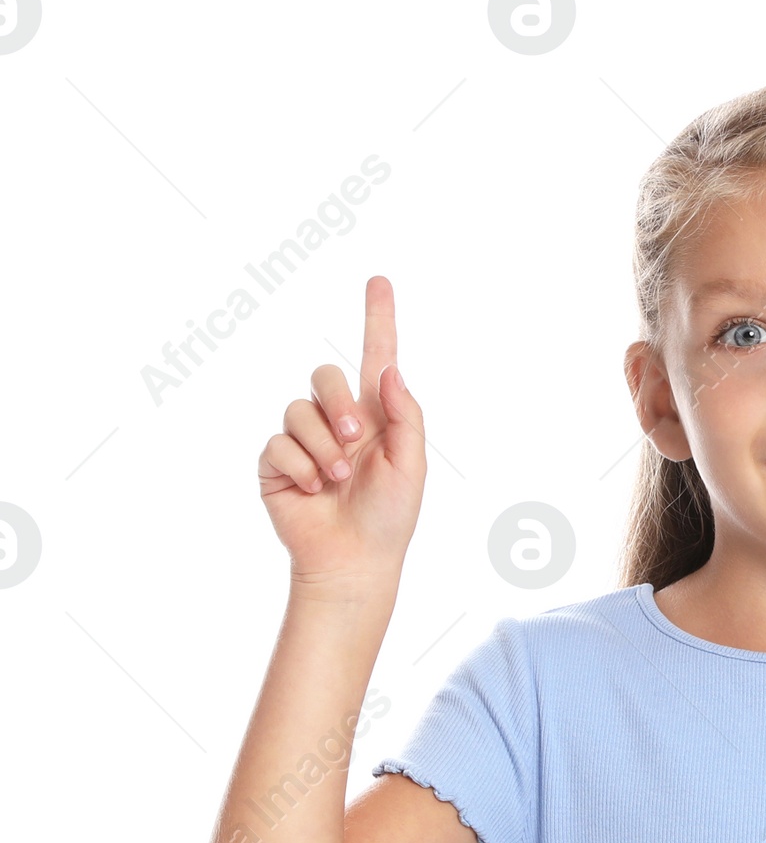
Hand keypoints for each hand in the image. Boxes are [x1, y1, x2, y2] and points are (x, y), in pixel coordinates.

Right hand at [257, 275, 426, 590]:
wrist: (355, 561)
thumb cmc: (390, 518)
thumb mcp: (411, 465)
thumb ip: (404, 414)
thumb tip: (388, 369)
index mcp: (376, 418)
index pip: (375, 359)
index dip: (377, 319)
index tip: (379, 281)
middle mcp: (338, 421)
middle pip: (323, 375)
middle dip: (338, 404)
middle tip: (354, 440)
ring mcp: (304, 440)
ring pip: (299, 409)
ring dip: (322, 444)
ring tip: (336, 478)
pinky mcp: (277, 463)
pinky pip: (279, 442)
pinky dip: (300, 465)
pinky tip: (313, 489)